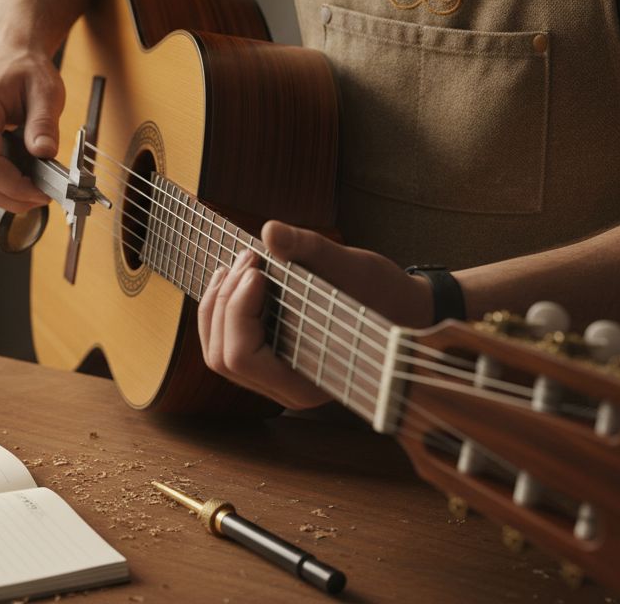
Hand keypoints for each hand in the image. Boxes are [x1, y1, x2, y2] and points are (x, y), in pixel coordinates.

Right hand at [0, 48, 63, 212]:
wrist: (8, 57)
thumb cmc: (26, 71)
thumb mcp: (46, 91)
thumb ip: (44, 123)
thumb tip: (45, 154)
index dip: (13, 187)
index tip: (42, 192)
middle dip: (11, 197)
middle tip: (42, 194)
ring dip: (3, 196)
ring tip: (32, 185)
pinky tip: (16, 177)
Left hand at [197, 220, 434, 408]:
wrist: (404, 310)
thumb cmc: (383, 295)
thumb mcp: (353, 268)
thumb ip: (310, 249)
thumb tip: (270, 230)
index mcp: (304, 382)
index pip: (242, 357)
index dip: (237, 310)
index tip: (258, 268)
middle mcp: (283, 388)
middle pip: (222, 357)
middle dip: (224, 303)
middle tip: (247, 258)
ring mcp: (274, 377)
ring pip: (217, 353)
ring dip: (216, 305)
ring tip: (236, 265)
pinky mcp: (271, 359)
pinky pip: (227, 344)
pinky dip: (221, 310)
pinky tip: (234, 278)